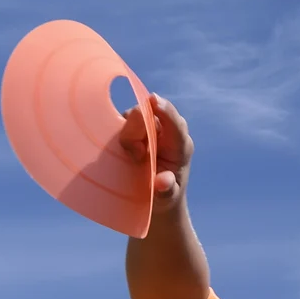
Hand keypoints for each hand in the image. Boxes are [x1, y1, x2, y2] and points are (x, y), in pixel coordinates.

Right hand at [119, 92, 191, 213]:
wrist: (156, 198)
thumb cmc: (164, 197)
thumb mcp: (167, 198)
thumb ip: (166, 189)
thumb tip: (163, 181)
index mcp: (180, 145)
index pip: (175, 123)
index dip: (164, 110)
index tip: (152, 101)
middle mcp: (167, 131)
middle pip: (149, 114)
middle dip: (137, 130)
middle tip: (138, 157)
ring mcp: (149, 128)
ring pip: (133, 116)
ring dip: (128, 134)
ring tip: (135, 158)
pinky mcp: (134, 129)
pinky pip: (123, 120)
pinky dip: (119, 130)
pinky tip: (124, 149)